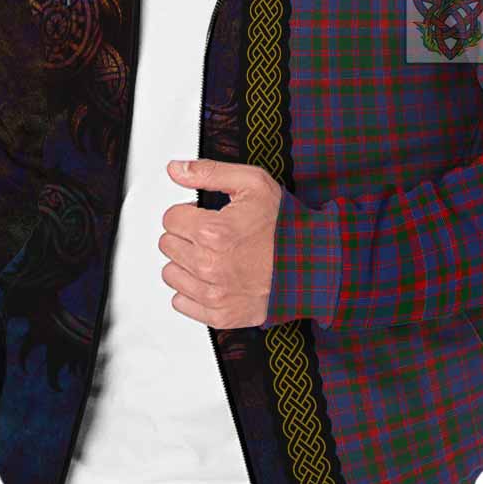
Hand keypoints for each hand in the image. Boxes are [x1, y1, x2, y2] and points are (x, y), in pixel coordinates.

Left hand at [160, 159, 281, 328]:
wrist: (314, 264)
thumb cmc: (287, 226)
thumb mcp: (252, 183)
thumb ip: (208, 173)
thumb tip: (175, 169)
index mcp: (213, 231)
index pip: (170, 218)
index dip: (187, 213)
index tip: (204, 216)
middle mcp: (210, 265)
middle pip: (168, 245)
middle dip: (186, 236)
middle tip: (211, 235)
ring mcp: (214, 293)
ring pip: (171, 273)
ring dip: (186, 263)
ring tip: (213, 256)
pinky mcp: (220, 315)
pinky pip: (181, 302)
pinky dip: (192, 291)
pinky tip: (213, 278)